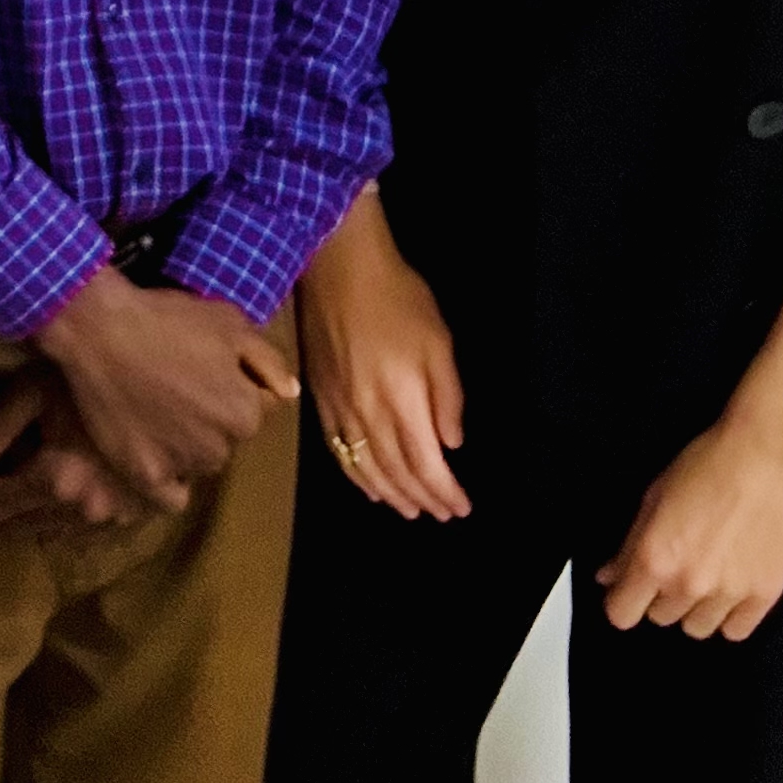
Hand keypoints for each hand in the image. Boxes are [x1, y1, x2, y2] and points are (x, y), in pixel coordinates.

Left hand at [0, 366, 143, 536]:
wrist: (156, 374)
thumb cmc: (82, 375)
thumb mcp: (28, 395)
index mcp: (55, 481)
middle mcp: (85, 510)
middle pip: (23, 528)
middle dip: (13, 501)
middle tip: (21, 464)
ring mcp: (116, 517)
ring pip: (57, 534)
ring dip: (45, 510)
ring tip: (52, 470)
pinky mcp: (140, 515)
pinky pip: (93, 532)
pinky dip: (79, 514)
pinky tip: (85, 479)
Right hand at [29, 267, 298, 511]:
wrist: (100, 331)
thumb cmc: (167, 321)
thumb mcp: (229, 323)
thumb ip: (267, 361)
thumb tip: (290, 393)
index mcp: (245, 413)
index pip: (251, 413)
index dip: (229, 391)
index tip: (203, 375)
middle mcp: (221, 448)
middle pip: (224, 441)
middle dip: (208, 421)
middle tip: (176, 392)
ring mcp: (181, 465)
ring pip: (196, 465)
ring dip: (185, 448)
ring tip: (155, 415)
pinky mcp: (144, 476)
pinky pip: (169, 497)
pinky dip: (167, 484)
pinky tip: (155, 461)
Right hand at [295, 196, 467, 517]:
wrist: (339, 268)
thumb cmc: (398, 298)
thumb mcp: (439, 341)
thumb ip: (447, 397)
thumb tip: (451, 443)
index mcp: (401, 401)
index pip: (426, 464)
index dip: (444, 492)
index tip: (462, 507)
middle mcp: (367, 414)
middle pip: (396, 473)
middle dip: (423, 499)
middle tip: (444, 514)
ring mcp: (339, 409)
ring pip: (366, 468)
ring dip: (392, 495)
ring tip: (411, 511)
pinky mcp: (321, 399)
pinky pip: (338, 452)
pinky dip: (357, 477)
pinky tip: (370, 487)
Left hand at [596, 408, 782, 639]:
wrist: (769, 456)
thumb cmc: (708, 465)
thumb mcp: (654, 497)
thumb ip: (629, 545)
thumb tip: (608, 576)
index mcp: (654, 558)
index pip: (621, 613)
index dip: (622, 600)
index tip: (630, 588)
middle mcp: (688, 584)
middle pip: (659, 618)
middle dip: (661, 595)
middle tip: (677, 564)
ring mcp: (728, 594)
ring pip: (697, 628)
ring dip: (695, 607)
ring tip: (707, 574)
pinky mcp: (764, 596)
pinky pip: (736, 631)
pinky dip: (729, 616)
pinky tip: (731, 588)